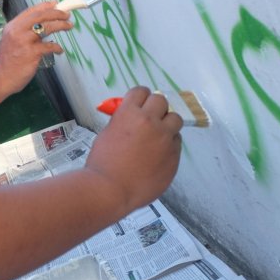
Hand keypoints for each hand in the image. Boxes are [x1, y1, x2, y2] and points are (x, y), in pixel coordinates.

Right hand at [0, 2, 72, 94]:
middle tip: (67, 15)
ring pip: (47, 27)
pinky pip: (49, 46)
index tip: (55, 3)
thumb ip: (23, 32)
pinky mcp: (31, 53)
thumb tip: (41, 25)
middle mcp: (17, 31)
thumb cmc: (6, 62)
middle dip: (56, 13)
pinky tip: (59, 50)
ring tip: (68, 26)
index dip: (45, 6)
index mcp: (12, 26)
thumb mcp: (11, 41)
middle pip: (40, 16)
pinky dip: (57, 47)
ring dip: (61, 25)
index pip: (31, 11)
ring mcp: (24, 41)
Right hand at [83, 87, 182, 209]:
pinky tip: (158, 155)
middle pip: (161, 101)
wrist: (111, 189)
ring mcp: (165, 139)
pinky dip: (169, 145)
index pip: (141, 91)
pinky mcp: (174, 155)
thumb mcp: (107, 133)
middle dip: (155, 108)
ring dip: (167, 124)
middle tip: (149, 118)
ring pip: (175, 119)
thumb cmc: (103, 163)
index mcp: (129, 113)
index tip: (139, 103)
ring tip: (158, 136)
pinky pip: (176, 142)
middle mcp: (150, 121)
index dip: (140, 97)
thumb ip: (122, 121)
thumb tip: (131, 118)